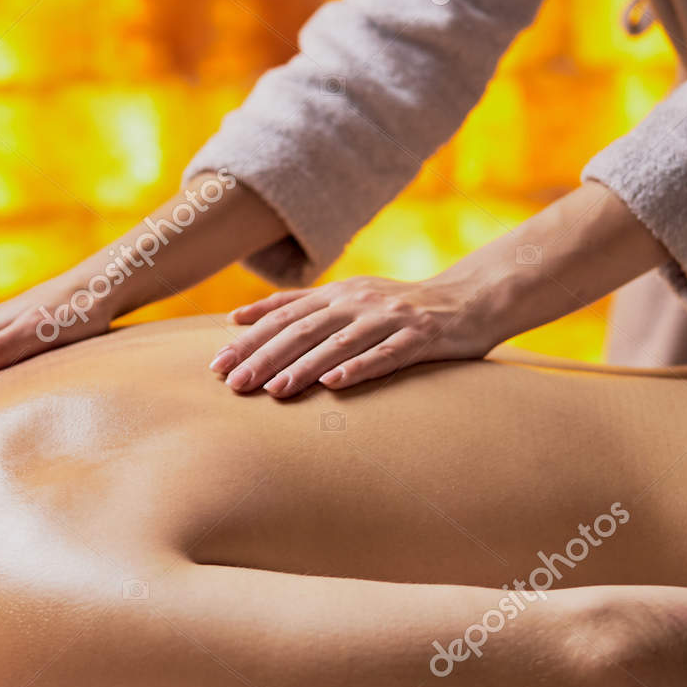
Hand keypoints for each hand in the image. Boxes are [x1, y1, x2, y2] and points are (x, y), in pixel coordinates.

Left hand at [209, 275, 495, 396]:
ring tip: (273, 391)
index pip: (282, 317)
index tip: (216, 365)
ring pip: (338, 344)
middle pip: (302, 331)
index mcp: (336, 295)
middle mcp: (357, 302)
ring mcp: (389, 319)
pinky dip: (359, 368)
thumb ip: (295, 306)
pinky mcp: (420, 337)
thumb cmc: (398, 307)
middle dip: (264, 357)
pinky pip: (386, 355)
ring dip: (303, 367)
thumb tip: (237, 317)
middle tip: (233, 385)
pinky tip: (335, 384)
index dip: (248, 340)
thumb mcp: (345, 298)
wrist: (470, 299)